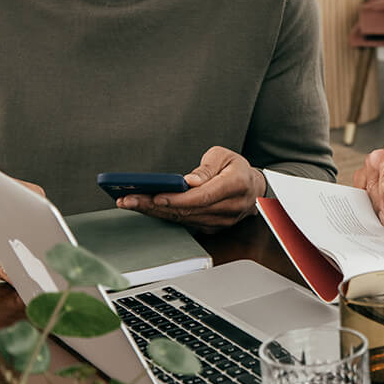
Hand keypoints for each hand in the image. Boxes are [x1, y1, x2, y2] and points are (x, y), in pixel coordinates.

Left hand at [119, 147, 265, 230]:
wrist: (254, 189)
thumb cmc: (237, 169)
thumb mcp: (224, 156)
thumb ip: (207, 168)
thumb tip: (190, 181)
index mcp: (236, 185)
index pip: (203, 196)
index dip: (178, 199)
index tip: (155, 196)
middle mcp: (230, 207)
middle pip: (188, 210)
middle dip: (155, 205)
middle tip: (129, 199)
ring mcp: (222, 221)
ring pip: (184, 219)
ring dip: (155, 212)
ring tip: (131, 202)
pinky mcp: (213, 228)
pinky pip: (186, 223)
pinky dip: (165, 216)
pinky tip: (147, 209)